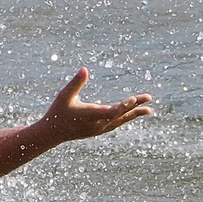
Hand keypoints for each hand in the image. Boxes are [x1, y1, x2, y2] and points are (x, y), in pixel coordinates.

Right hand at [38, 68, 152, 144]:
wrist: (53, 132)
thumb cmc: (58, 111)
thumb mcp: (64, 96)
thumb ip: (76, 83)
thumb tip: (85, 69)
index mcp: (89, 115)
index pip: (110, 112)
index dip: (122, 106)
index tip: (133, 99)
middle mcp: (97, 124)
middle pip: (120, 116)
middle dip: (135, 106)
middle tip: (149, 97)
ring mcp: (99, 129)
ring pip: (120, 121)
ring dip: (134, 114)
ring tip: (149, 109)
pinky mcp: (99, 130)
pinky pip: (116, 123)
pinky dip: (126, 118)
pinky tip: (133, 113)